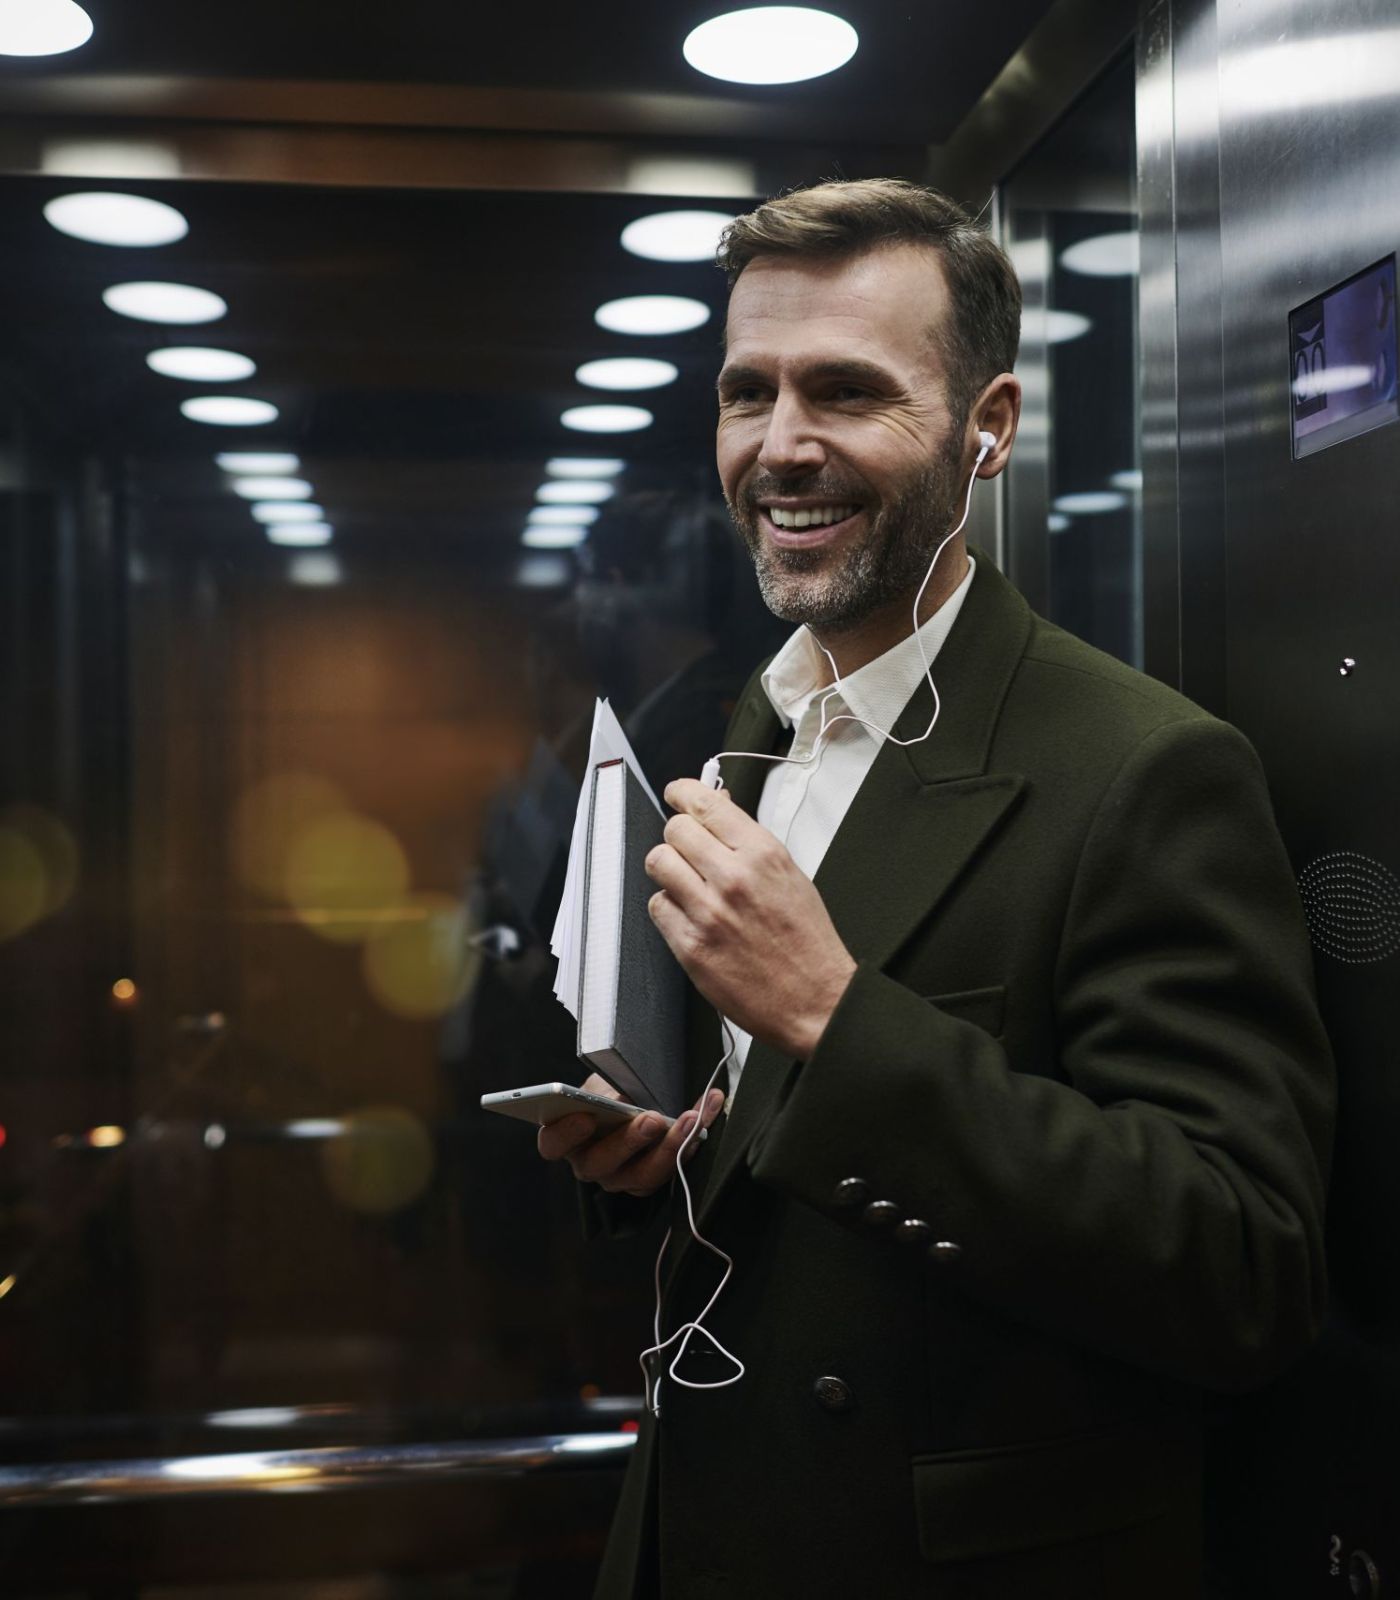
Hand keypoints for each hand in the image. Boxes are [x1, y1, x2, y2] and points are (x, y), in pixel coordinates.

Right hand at [536, 1072, 725, 1197]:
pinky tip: (707, 1114)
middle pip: (603, 1163)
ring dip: (671, 1145)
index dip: (566, 1134)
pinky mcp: (650, 1180)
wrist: (632, 1099)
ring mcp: (620, 1178)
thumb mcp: (603, 1083)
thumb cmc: (610, 1092)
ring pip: (644, 1175)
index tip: (585, 1116)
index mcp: (566, 1139)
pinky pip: (672, 1169)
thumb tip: (625, 1096)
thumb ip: (607, 1092)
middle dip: (630, 1141)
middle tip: (652, 1119)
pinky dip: (693, 1140)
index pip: (553, 1144)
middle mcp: (590, 1164)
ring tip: (691, 1118)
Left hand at [646, 778, 856, 1059]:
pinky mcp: (691, 945)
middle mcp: (733, 878)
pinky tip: (690, 917)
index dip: (682, 793)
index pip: (704, 804)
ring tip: (687, 885)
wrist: (816, 1000)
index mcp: (762, 854)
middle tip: (687, 850)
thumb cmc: (807, 942)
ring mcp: (709, 912)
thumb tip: (716, 808)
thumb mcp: (790, 874)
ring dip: (668, 871)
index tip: (676, 794)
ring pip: (658, 864)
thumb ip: (748, 841)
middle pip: (674, 831)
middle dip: (678, 837)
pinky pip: (657, 907)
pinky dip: (668, 909)